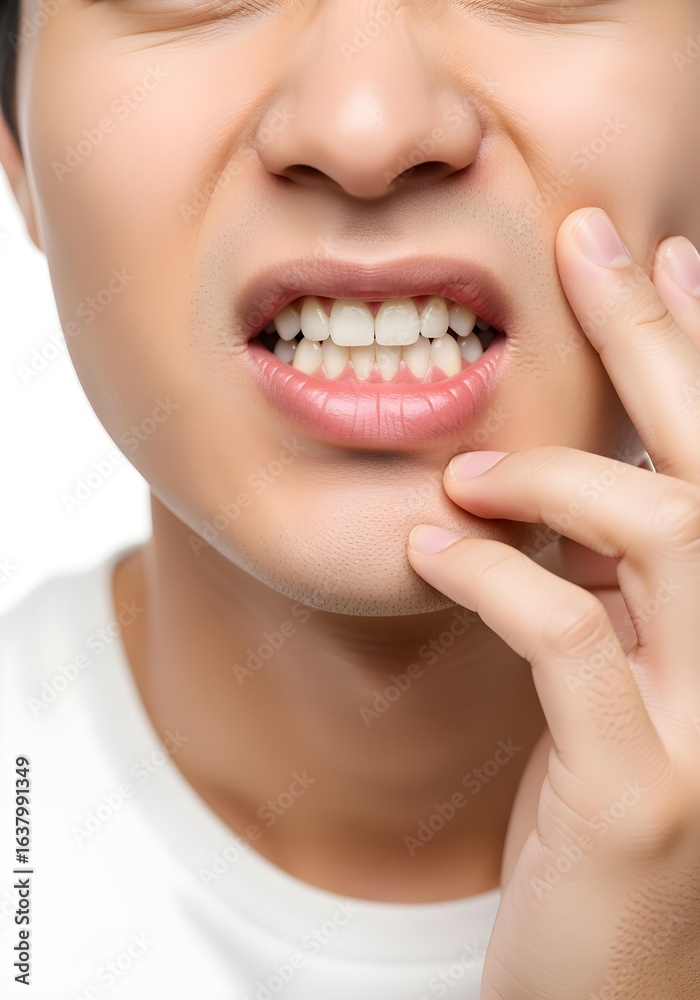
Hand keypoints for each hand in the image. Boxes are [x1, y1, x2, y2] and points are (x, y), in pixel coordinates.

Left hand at [406, 208, 699, 999]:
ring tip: (465, 474)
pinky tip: (432, 550)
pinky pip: (572, 644)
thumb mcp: (618, 683)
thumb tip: (563, 484)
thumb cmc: (601, 816)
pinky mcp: (646, 792)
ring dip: (555, 479)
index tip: (662, 250)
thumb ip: (611, 587)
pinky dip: (496, 580)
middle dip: (656, 337)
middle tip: (592, 235)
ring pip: (670, 537)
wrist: (617, 987)